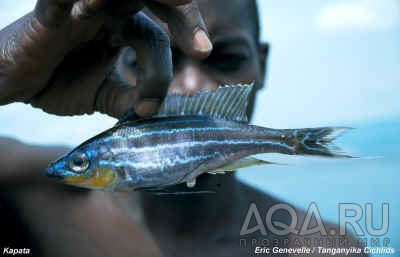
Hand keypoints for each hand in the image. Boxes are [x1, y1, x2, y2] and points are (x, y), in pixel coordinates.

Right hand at [0, 0, 211, 117]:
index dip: (185, 37)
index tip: (204, 53)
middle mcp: (108, 14)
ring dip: (150, 3)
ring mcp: (82, 9)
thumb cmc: (57, 83)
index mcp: (123, 30)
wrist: (13, 83)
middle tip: (201, 45)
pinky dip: (82, 6)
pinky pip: (69, 1)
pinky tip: (94, 15)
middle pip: (153, 0)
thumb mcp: (102, 96)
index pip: (161, 33)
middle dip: (181, 15)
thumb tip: (157, 110)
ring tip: (180, 3)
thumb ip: (129, 99)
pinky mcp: (52, 12)